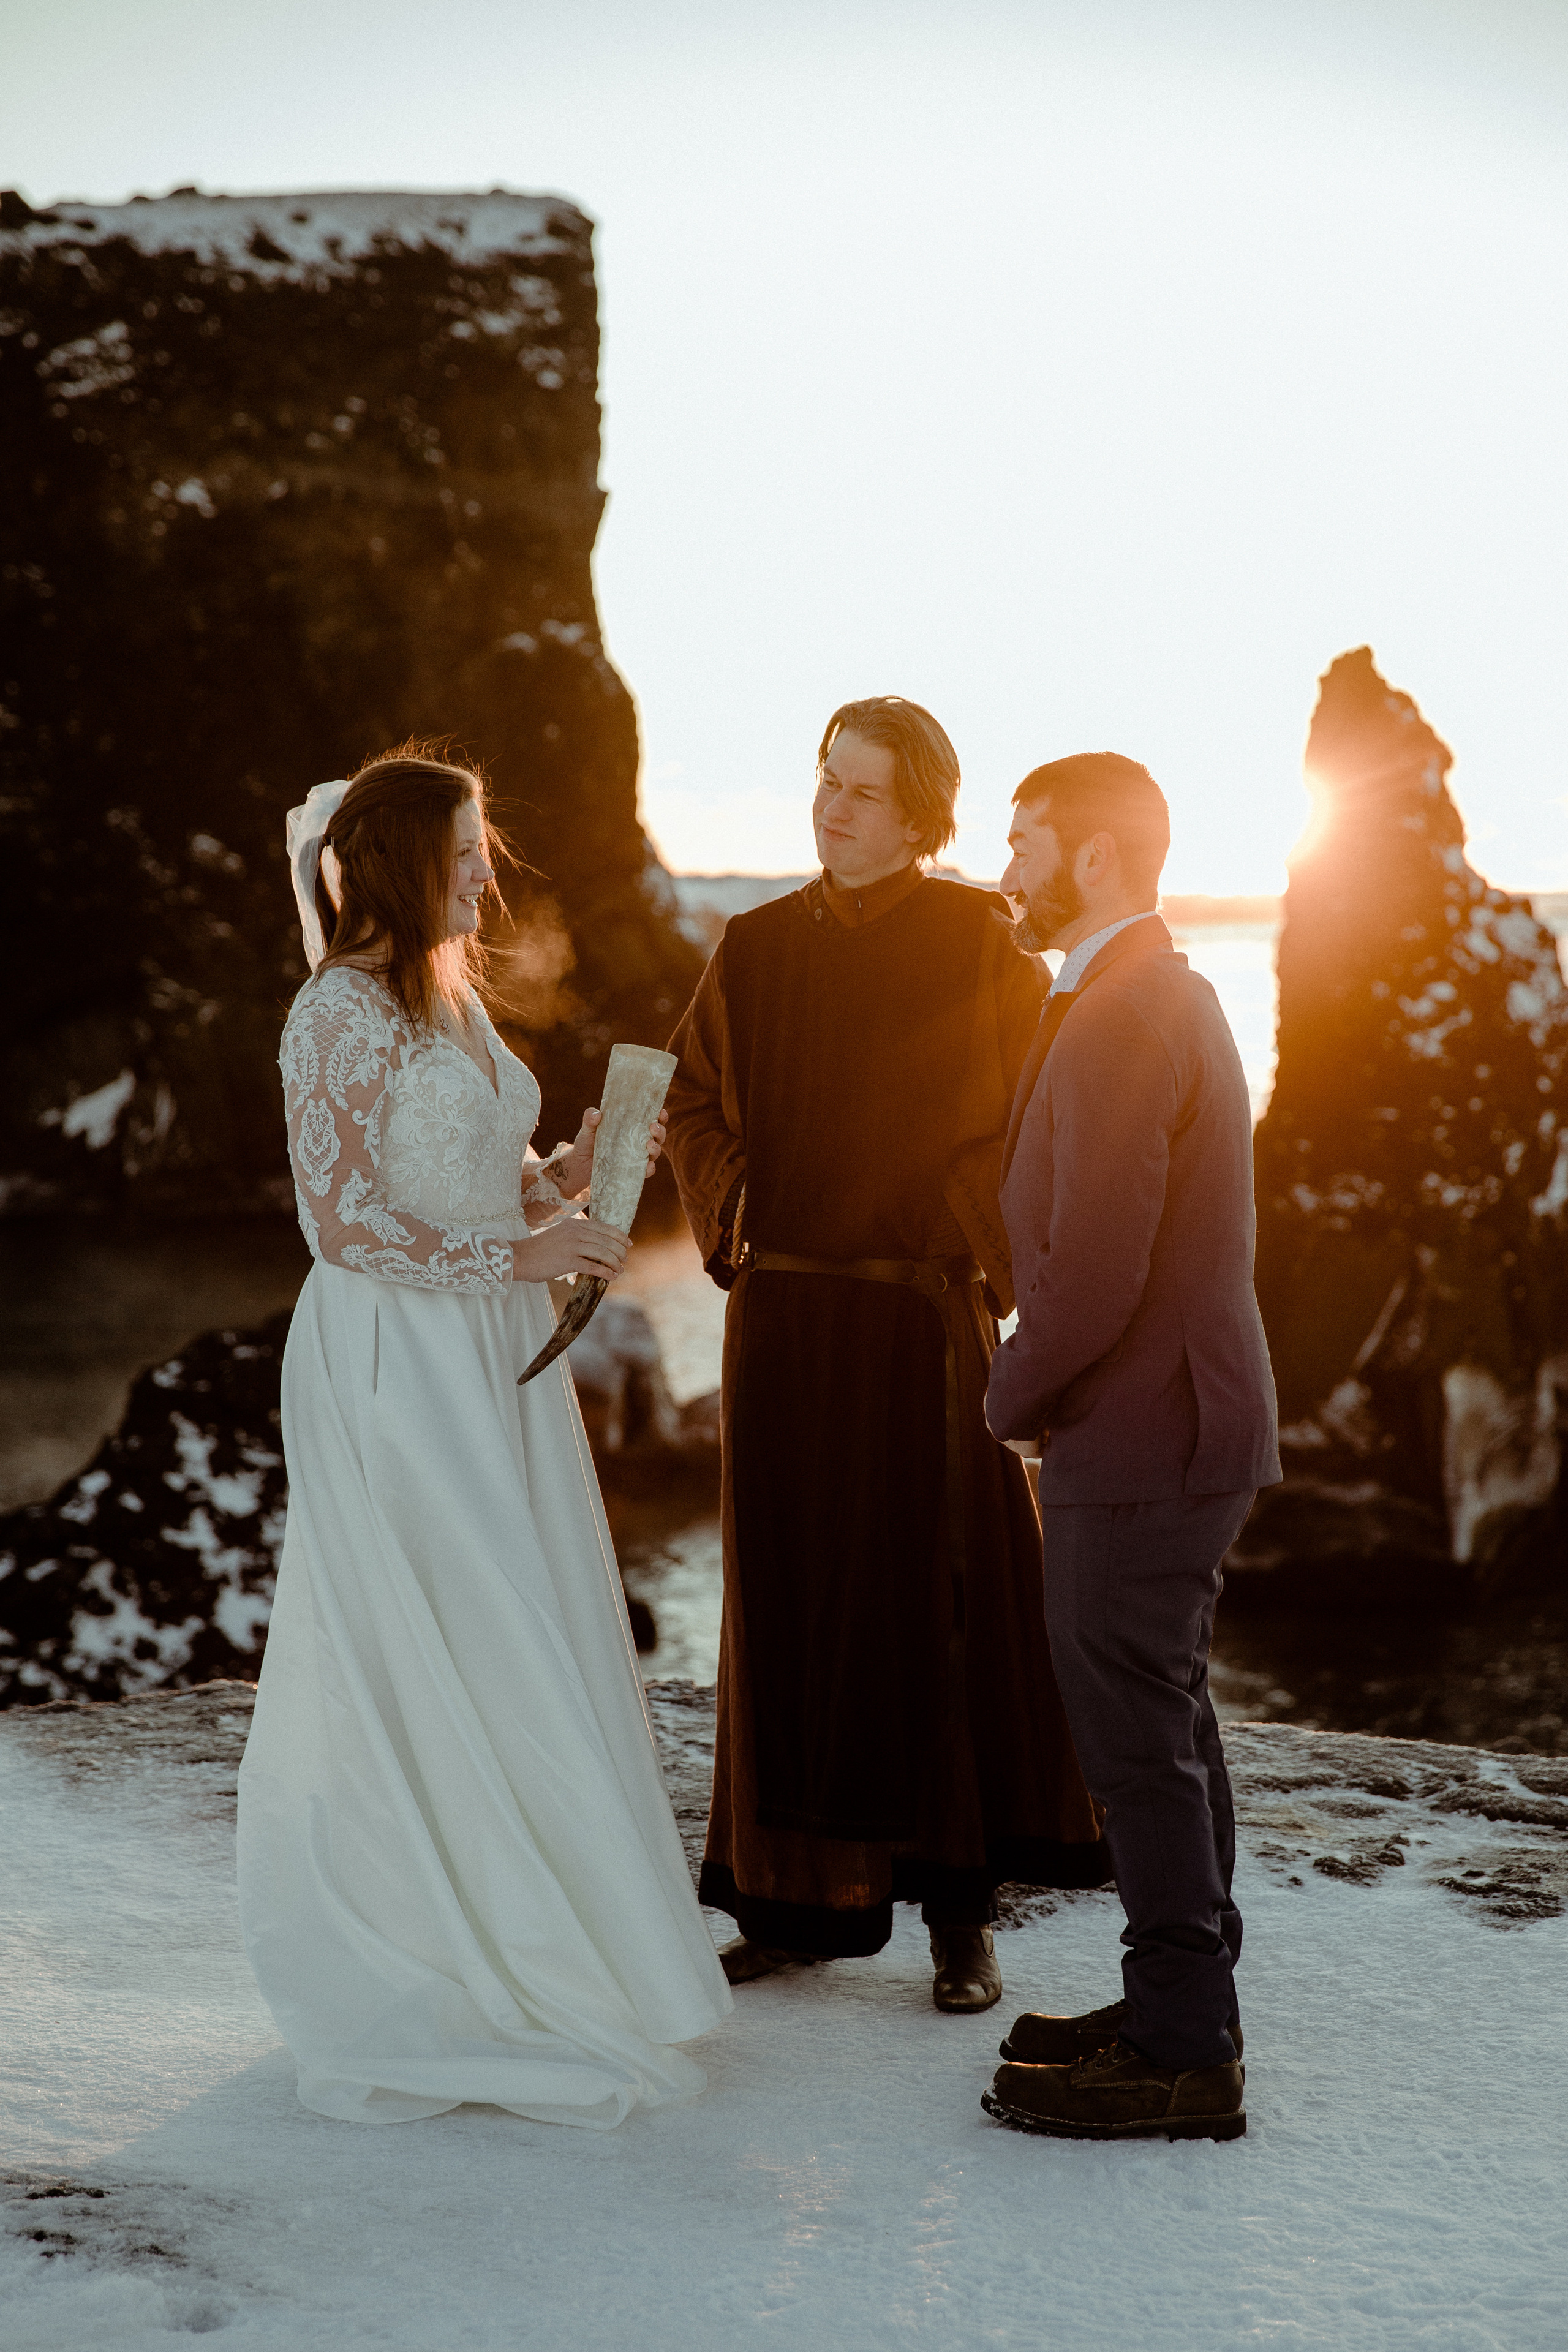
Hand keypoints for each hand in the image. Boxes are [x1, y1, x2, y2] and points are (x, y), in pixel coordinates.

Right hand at [513, 1213, 629, 1284]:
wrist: (520, 1257)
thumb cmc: (539, 1250)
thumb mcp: (560, 1235)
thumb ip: (576, 1236)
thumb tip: (595, 1246)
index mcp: (574, 1224)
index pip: (603, 1227)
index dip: (619, 1236)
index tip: (628, 1243)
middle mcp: (574, 1232)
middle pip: (606, 1240)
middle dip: (619, 1251)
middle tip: (625, 1260)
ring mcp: (571, 1245)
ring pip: (603, 1252)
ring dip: (615, 1262)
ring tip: (620, 1269)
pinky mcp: (567, 1261)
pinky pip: (593, 1266)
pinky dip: (605, 1272)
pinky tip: (612, 1277)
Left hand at [558, 1106, 668, 1194]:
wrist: (579, 1165)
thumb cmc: (587, 1142)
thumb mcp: (587, 1129)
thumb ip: (590, 1120)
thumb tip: (596, 1113)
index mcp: (632, 1127)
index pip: (651, 1119)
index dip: (660, 1115)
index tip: (661, 1111)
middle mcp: (638, 1142)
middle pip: (658, 1135)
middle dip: (660, 1131)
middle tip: (653, 1127)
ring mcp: (637, 1157)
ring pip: (655, 1152)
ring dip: (656, 1148)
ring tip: (650, 1145)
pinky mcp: (633, 1171)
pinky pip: (646, 1171)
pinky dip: (649, 1169)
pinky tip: (648, 1166)